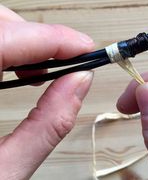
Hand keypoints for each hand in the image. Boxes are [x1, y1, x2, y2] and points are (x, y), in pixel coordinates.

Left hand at [0, 5, 94, 179]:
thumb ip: (49, 124)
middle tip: (65, 64)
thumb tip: (81, 81)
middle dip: (37, 38)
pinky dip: (9, 48)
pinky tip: (19, 70)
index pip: (4, 40)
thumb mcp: (5, 172)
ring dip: (24, 42)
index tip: (84, 48)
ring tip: (41, 72)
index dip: (52, 38)